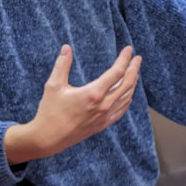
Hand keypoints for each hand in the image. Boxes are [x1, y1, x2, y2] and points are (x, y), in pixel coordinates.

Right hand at [4, 45, 141, 163]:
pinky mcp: (102, 125)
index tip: (129, 49)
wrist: (48, 138)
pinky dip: (127, 100)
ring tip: (134, 72)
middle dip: (134, 69)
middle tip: (138, 58)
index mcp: (93, 93)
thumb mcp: (53, 85)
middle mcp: (103, 105)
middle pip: (127, 84)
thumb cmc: (49, 111)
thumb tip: (67, 47)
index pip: (116, 72)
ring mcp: (104, 116)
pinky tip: (128, 95)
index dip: (124, 59)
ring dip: (132, 83)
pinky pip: (121, 110)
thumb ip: (62, 65)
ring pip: (126, 97)